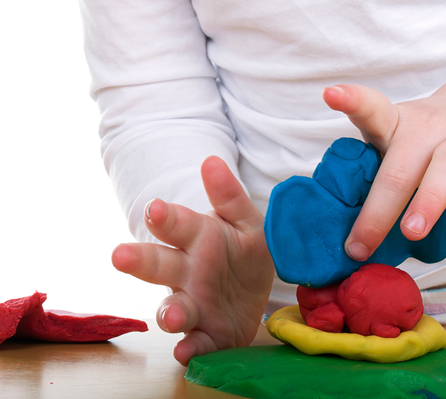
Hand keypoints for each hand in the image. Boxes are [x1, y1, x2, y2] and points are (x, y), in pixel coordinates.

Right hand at [111, 156, 274, 365]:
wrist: (254, 285)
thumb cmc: (244, 247)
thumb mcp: (246, 220)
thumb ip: (229, 195)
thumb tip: (211, 161)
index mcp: (197, 238)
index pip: (176, 225)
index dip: (164, 218)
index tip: (155, 209)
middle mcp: (187, 270)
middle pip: (160, 265)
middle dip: (140, 260)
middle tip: (120, 256)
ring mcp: (195, 303)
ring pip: (173, 307)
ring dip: (169, 312)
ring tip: (172, 316)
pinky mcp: (209, 333)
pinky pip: (197, 342)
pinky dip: (191, 349)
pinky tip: (188, 353)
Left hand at [323, 75, 445, 260]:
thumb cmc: (414, 138)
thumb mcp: (391, 139)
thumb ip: (375, 166)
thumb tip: (354, 229)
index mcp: (393, 123)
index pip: (371, 110)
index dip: (352, 101)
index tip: (330, 94)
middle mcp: (425, 130)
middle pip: (397, 170)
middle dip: (376, 213)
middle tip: (358, 246)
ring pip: (443, 174)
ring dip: (426, 205)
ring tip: (411, 232)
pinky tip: (445, 224)